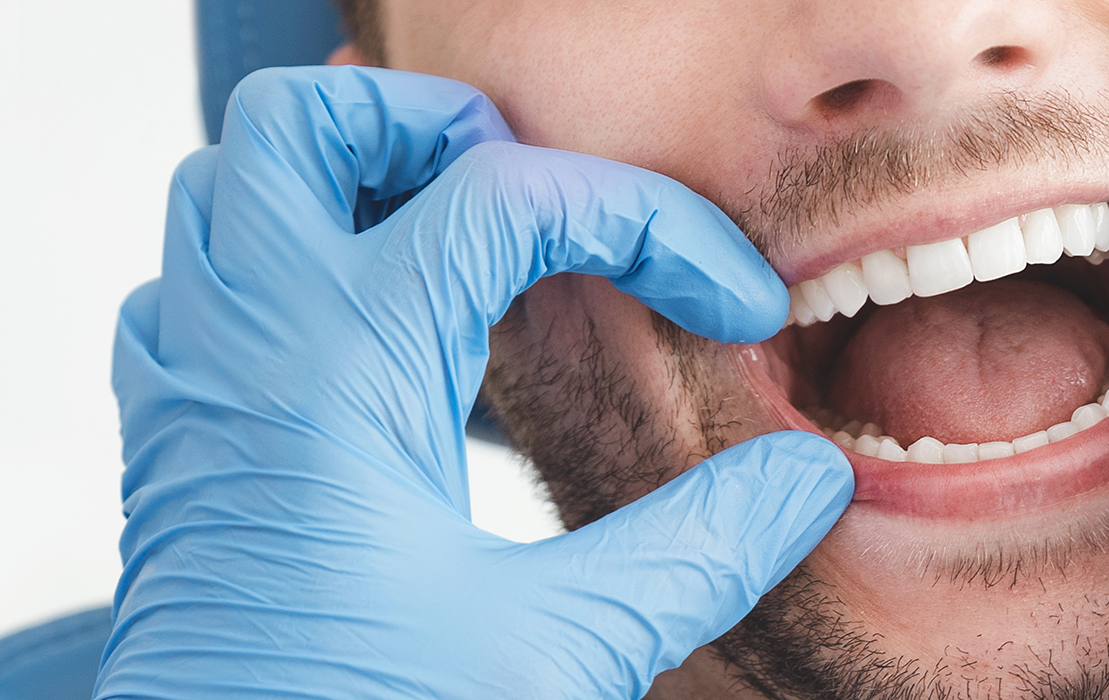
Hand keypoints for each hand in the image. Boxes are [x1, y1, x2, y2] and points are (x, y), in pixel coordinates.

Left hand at [106, 66, 850, 697]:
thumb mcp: (559, 652)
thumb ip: (697, 552)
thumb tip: (807, 479)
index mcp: (343, 373)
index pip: (506, 198)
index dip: (650, 226)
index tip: (732, 307)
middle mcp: (249, 351)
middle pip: (312, 126)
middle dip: (450, 132)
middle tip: (558, 205)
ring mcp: (195, 386)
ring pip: (236, 183)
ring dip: (357, 181)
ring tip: (476, 245)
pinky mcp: (178, 437)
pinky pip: (200, 280)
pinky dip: (287, 260)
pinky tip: (374, 336)